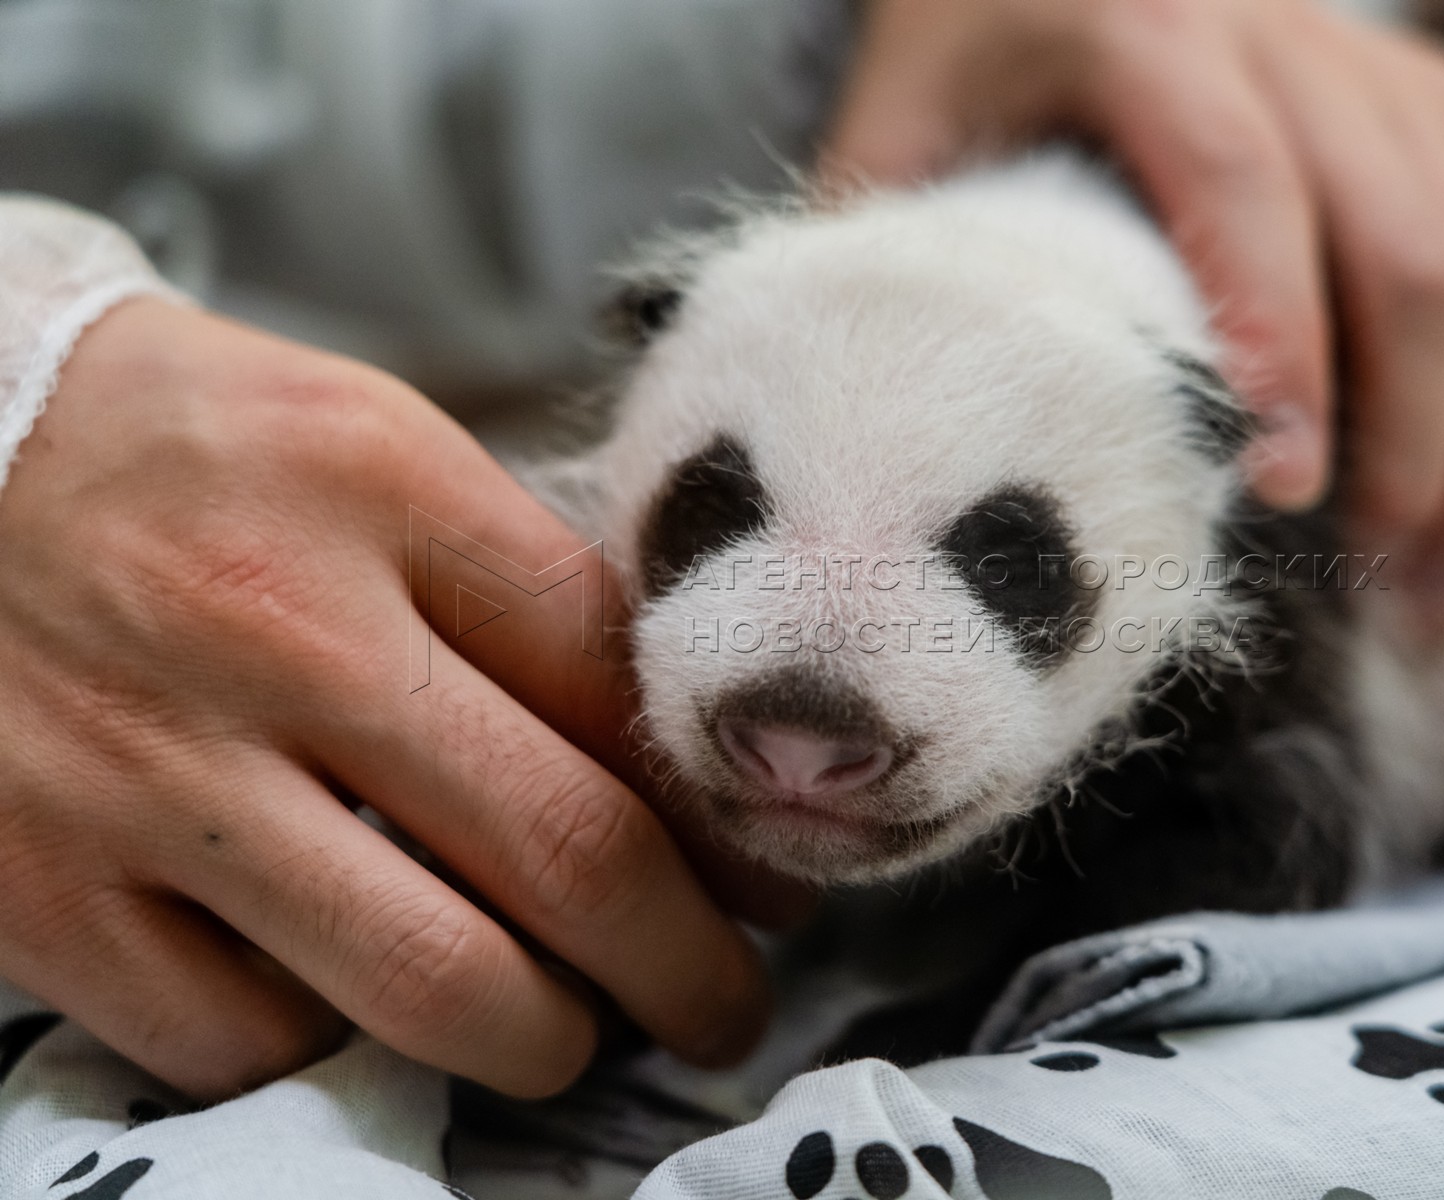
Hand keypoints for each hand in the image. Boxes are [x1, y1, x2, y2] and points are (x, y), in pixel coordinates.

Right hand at [0, 299, 770, 1100]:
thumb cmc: (194, 455)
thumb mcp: (378, 452)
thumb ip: (521, 588)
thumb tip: (669, 764)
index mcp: (387, 494)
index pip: (621, 689)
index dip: (728, 818)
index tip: (768, 881)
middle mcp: (282, 632)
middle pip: (569, 852)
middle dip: (688, 967)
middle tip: (726, 1004)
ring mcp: (154, 772)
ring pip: (432, 980)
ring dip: (545, 1039)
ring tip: (573, 1030)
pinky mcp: (43, 886)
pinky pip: (249, 1037)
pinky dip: (334, 1049)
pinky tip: (362, 1006)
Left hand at [826, 0, 1443, 595]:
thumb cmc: (969, 48)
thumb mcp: (904, 124)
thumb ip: (897, 253)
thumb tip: (866, 439)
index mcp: (1145, 27)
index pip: (1240, 183)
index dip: (1279, 337)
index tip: (1285, 489)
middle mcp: (1293, 37)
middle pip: (1405, 235)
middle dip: (1413, 428)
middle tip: (1378, 580)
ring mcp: (1386, 74)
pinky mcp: (1443, 116)